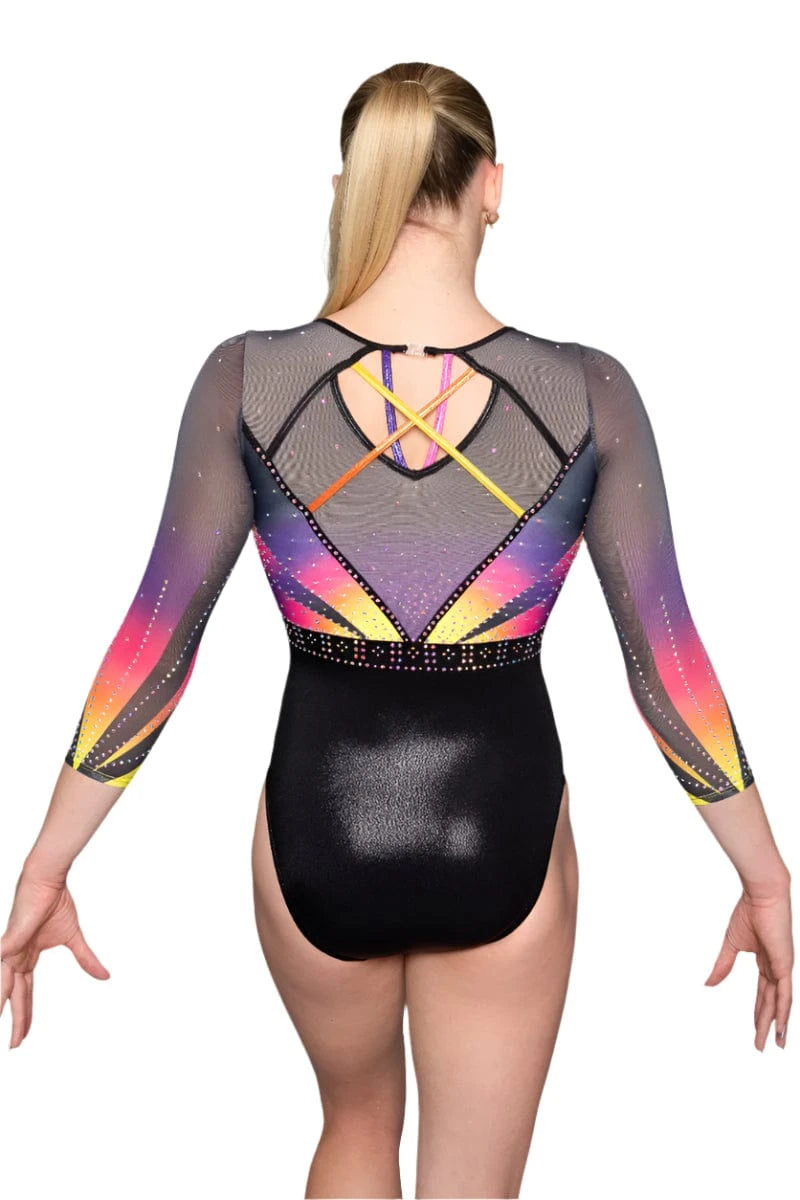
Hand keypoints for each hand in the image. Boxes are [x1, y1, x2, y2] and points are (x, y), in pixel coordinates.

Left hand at [0, 866, 109, 1048]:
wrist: (48, 881)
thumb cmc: (56, 903)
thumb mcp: (73, 938)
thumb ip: (86, 959)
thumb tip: (106, 976)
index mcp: (27, 959)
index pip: (25, 994)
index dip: (25, 1016)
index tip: (22, 1038)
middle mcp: (15, 958)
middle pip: (14, 997)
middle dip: (16, 1022)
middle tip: (13, 1047)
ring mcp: (9, 951)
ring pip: (3, 987)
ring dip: (1, 1006)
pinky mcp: (8, 942)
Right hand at [705, 885, 792, 1050]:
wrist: (761, 895)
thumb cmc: (748, 912)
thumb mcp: (731, 944)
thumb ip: (722, 965)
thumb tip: (709, 985)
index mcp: (767, 962)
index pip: (763, 993)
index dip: (759, 1012)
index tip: (755, 1028)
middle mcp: (778, 968)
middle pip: (772, 1003)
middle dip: (766, 1025)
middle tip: (761, 1046)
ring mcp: (783, 968)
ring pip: (779, 1004)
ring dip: (776, 1025)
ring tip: (775, 1045)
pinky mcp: (785, 965)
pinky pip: (785, 995)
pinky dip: (784, 1013)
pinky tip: (781, 1029)